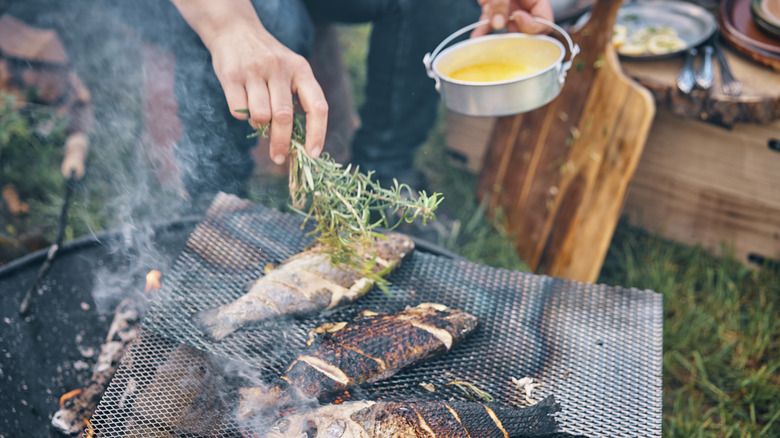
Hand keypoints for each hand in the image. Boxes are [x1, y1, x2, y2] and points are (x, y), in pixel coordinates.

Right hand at [207, 24, 327, 163]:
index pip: (317, 106)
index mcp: (301, 69)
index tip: (312, 154)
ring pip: (261, 116)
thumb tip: (297, 144)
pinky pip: (239, 110)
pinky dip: (242, 115)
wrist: (235, 30)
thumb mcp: (290, 70)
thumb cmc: (268, 61)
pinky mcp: (231, 74)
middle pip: (284, 117)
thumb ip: (297, 100)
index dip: (317, 134)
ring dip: (260, 126)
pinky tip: (243, 102)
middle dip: (281, 143)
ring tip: (259, 117)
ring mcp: (255, 70)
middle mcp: (280, 67)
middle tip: (278, 158)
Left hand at [472, 0, 553, 37]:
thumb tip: (497, 25)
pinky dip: (483, 29)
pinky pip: (490, 22)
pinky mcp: (493, 9)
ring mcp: (509, 8)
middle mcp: (525, 5)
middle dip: (513, 32)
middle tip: (503, 35)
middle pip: (526, 28)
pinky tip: (476, 36)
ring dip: (495, 32)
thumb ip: (501, 2)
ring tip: (486, 38)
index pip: (544, 20)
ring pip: (505, 27)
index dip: (533, 25)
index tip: (517, 17)